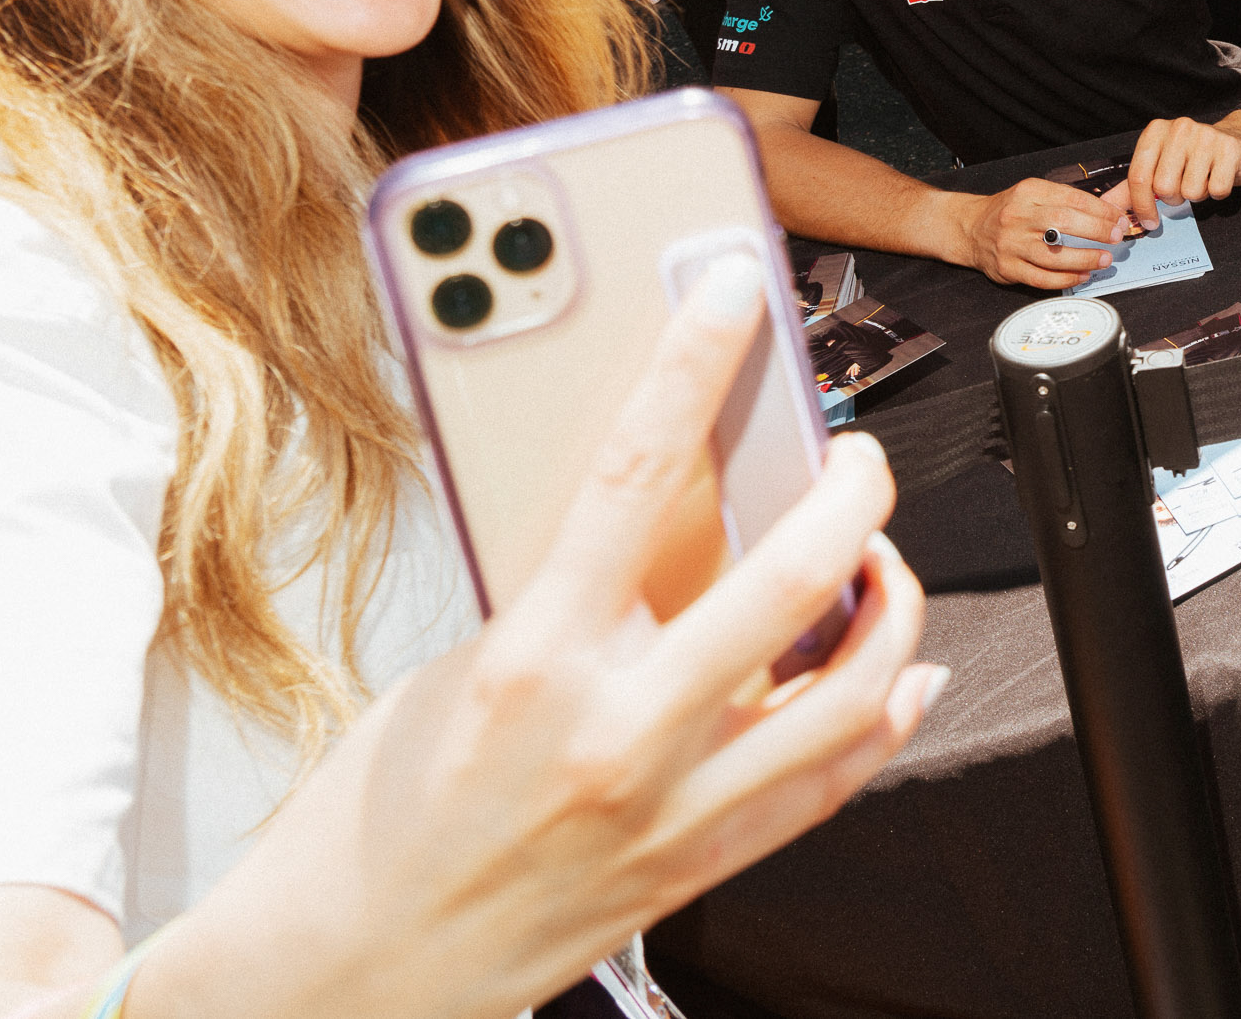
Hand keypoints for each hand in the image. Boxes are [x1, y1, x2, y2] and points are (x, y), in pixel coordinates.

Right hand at [138, 260, 940, 1018]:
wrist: (341, 980)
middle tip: (854, 452)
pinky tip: (899, 668)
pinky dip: (886, 710)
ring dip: (889, 599)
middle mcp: (617, 734)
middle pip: (790, 575)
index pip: (632, 472)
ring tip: (880, 557)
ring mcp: (672, 809)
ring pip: (849, 686)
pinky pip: (835, 780)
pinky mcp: (698, 869)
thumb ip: (565, 590)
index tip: (729, 291)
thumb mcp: (456, 667)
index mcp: (533, 661)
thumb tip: (660, 500)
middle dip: (850, 488)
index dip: (691, 362)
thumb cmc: (372, 823)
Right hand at [953, 175, 1136, 289]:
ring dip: (1085, 258)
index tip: (1116, 218)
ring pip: (1054, 255)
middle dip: (1096, 231)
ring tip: (1104, 259)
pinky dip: (1066, 279)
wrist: (971, 228)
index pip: (1071, 198)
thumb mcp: (1033, 194)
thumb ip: (1065, 200)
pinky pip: (1042, 278)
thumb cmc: (1009, 211)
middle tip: (1115, 237)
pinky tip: (1082, 275)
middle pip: (1064, 222)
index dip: (1099, 210)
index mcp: (1028, 192)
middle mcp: (1018, 216)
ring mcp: (1011, 244)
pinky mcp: (1008, 268)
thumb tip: (1106, 212)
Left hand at [1124, 112, 1240, 230]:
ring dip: (1197, 194)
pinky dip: (1218, 192)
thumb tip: (1109, 206)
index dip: (1141, 205)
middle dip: (1174, 197)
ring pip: (1191, 191)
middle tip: (1184, 186)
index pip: (1139, 176)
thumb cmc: (1195, 156)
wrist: (1239, 140)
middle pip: (1164, 187)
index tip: (1149, 221)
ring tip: (1203, 178)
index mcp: (1156, 131)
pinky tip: (1219, 176)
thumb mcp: (1160, 164)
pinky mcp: (1230, 149)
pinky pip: (1216, 190)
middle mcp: (1179, 128)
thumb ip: (1133, 185)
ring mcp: (1206, 136)